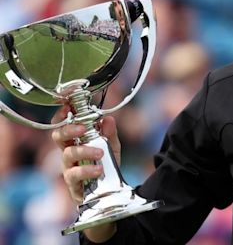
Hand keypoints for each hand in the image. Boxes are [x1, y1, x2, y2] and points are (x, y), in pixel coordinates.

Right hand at [51, 105, 120, 241]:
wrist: (109, 190)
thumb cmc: (105, 164)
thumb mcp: (112, 146)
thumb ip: (110, 133)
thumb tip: (108, 118)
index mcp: (75, 139)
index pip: (63, 123)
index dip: (63, 114)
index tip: (69, 106)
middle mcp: (68, 151)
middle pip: (58, 136)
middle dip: (69, 129)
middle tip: (83, 128)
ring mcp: (68, 167)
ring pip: (67, 154)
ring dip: (84, 151)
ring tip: (100, 154)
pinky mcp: (72, 183)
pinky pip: (74, 174)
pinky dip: (87, 170)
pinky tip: (99, 169)